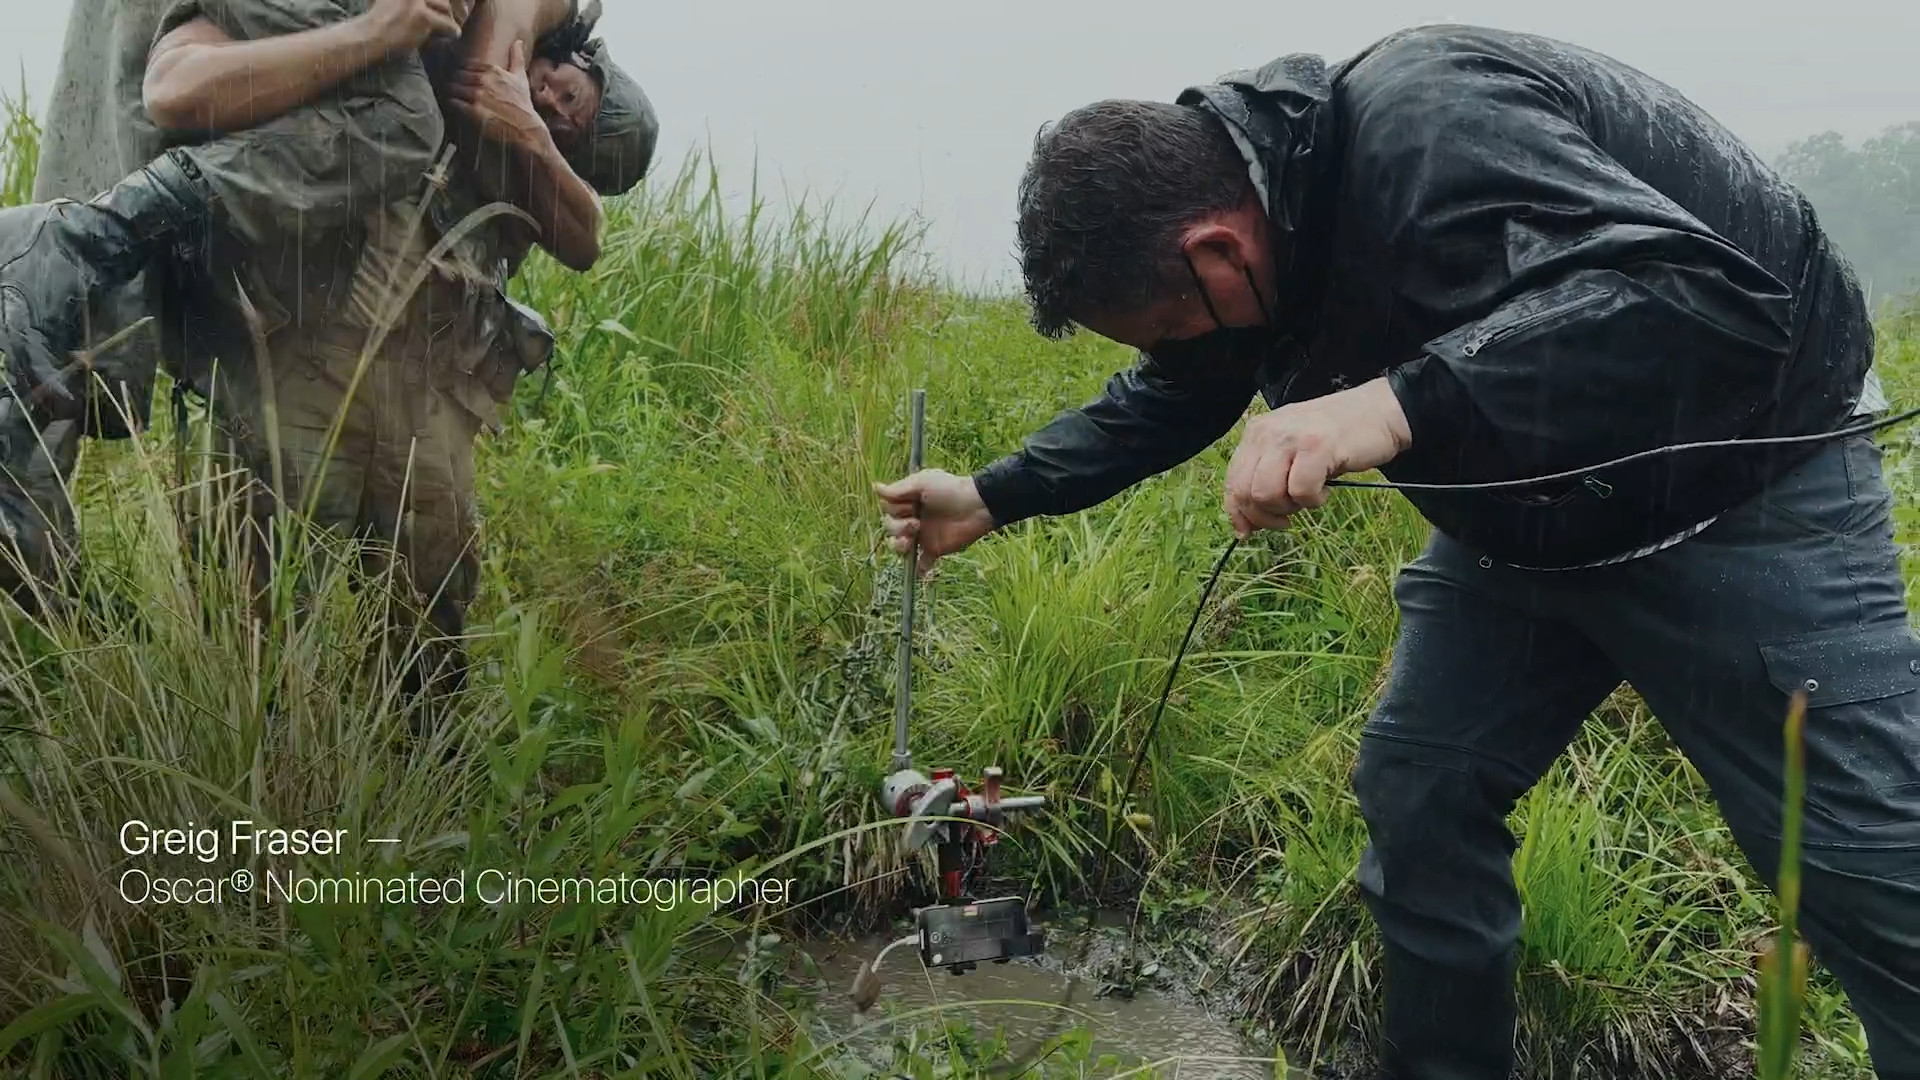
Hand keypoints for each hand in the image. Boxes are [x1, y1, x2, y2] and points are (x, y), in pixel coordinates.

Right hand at [364, 0, 464, 54]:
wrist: (369, 36)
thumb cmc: (377, 21)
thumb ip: (406, 0)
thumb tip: (424, 5)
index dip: (435, 1)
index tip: (438, 6)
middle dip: (445, 6)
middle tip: (447, 15)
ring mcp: (416, 1)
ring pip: (445, 6)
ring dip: (449, 17)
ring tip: (450, 26)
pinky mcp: (422, 17)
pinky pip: (446, 23)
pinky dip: (452, 30)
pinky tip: (453, 34)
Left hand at [446, 40, 545, 148]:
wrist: (526, 129)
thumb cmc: (523, 104)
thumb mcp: (521, 79)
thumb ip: (517, 58)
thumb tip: (517, 41)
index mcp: (492, 70)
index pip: (466, 64)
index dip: (462, 71)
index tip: (462, 79)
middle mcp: (483, 81)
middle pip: (456, 75)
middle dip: (455, 81)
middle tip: (455, 89)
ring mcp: (477, 96)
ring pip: (452, 87)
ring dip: (451, 92)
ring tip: (453, 97)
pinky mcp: (473, 111)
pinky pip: (453, 102)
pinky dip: (452, 104)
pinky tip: (456, 107)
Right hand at [874, 469, 996, 575]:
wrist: (976, 506)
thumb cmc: (950, 489)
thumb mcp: (922, 482)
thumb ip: (898, 489)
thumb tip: (875, 487)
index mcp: (908, 502)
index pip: (887, 510)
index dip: (894, 510)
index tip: (909, 505)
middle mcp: (913, 519)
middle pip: (890, 528)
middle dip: (897, 527)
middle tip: (916, 523)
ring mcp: (922, 536)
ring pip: (899, 547)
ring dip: (899, 546)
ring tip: (911, 541)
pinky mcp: (934, 550)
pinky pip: (921, 564)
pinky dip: (919, 570)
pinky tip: (920, 570)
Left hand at [1222, 377, 1411, 536]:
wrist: (1381, 412)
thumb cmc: (1337, 437)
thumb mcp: (1292, 452)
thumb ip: (1266, 478)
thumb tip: (1244, 525)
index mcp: (1256, 432)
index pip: (1232, 481)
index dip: (1238, 512)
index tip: (1249, 531)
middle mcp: (1267, 432)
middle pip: (1245, 492)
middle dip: (1264, 516)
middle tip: (1288, 517)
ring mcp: (1291, 438)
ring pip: (1267, 494)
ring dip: (1289, 507)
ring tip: (1309, 496)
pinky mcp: (1316, 447)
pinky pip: (1301, 491)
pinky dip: (1314, 500)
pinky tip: (1326, 488)